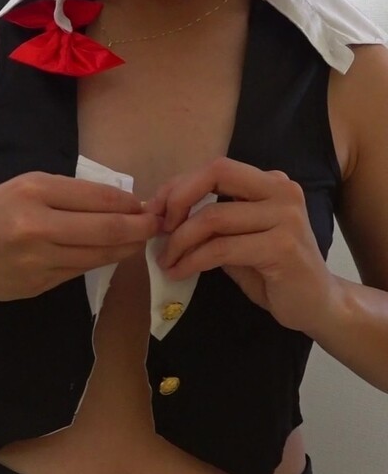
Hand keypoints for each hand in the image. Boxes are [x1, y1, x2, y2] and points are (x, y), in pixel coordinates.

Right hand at [0, 171, 162, 300]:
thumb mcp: (19, 187)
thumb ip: (64, 194)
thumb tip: (117, 202)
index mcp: (32, 191)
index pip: (98, 197)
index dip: (129, 204)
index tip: (146, 205)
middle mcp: (36, 226)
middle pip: (106, 229)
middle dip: (139, 229)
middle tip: (157, 227)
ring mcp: (36, 261)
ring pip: (97, 255)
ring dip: (124, 249)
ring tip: (138, 241)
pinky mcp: (36, 286)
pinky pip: (77, 272)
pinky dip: (97, 262)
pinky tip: (106, 255)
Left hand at [144, 157, 336, 333]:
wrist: (318, 305)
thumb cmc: (274, 273)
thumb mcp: (239, 240)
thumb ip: (212, 223)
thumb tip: (164, 215)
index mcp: (271, 183)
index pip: (217, 168)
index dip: (180, 185)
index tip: (155, 209)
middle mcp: (282, 191)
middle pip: (216, 174)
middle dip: (177, 198)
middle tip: (158, 229)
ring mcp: (286, 217)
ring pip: (213, 217)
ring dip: (179, 241)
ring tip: (166, 260)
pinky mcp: (282, 246)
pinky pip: (221, 248)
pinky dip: (192, 260)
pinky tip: (179, 272)